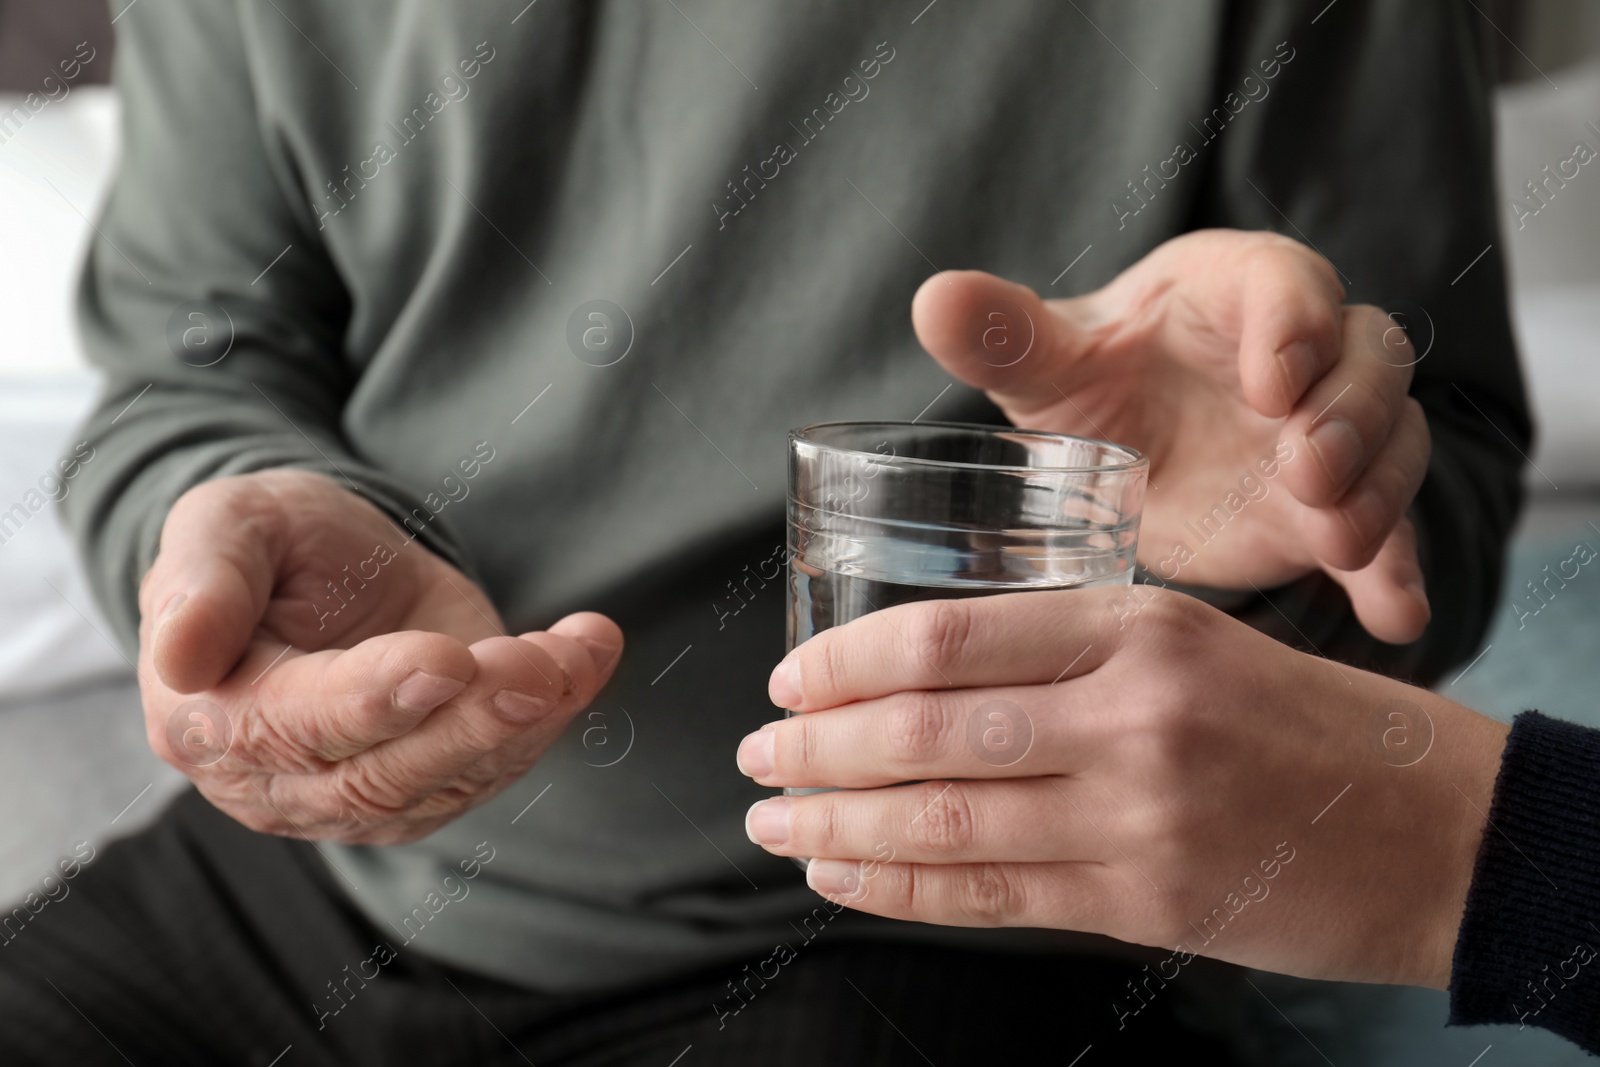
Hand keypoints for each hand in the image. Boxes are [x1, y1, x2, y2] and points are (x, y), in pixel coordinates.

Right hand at [139, 469, 621, 843]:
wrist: (321, 566)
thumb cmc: (266, 541)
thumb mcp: (225, 524)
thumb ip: (203, 582)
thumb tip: (179, 656)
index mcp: (208, 719)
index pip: (296, 727)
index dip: (375, 698)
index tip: (449, 657)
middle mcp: (278, 783)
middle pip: (384, 775)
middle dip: (475, 719)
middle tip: (544, 665)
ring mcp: (354, 799)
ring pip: (452, 781)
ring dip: (530, 720)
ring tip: (583, 650)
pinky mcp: (427, 790)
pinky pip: (495, 769)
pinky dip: (553, 718)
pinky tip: (588, 654)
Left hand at [737, 588, 1506, 987]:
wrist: (1431, 827)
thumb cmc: (1297, 719)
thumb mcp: (1191, 640)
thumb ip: (1065, 652)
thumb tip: (914, 679)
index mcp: (1136, 625)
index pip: (949, 638)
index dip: (847, 663)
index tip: (788, 680)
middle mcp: (1131, 714)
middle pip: (928, 732)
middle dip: (817, 750)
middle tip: (753, 758)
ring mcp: (1139, 816)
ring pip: (945, 820)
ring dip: (838, 826)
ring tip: (775, 825)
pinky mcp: (1145, 902)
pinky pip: (991, 896)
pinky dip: (901, 887)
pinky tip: (844, 876)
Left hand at [912, 230, 1430, 642]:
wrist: (1138, 443)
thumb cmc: (1099, 379)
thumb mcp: (1050, 363)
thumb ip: (1004, 335)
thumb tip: (933, 298)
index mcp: (1237, 292)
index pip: (1288, 282)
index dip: (1295, 321)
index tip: (1275, 375)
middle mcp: (1308, 352)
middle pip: (1370, 358)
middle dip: (1349, 413)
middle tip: (1305, 469)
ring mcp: (1335, 431)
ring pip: (1394, 440)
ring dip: (1375, 488)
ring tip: (1338, 541)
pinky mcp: (1340, 505)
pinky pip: (1394, 529)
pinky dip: (1398, 570)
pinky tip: (1397, 616)